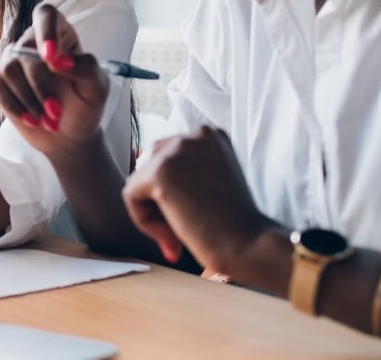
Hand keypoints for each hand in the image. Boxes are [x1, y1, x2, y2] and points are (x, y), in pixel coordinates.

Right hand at [0, 3, 111, 157]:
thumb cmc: (85, 105)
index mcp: (61, 34)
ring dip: (29, 99)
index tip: (50, 57)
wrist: (68, 135)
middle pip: (26, 49)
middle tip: (56, 112)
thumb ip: (85, 68)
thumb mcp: (97, 88)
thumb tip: (57, 60)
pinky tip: (31, 119)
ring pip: (9, 68)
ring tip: (48, 120)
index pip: (46, 15)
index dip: (46, 30)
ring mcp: (13, 60)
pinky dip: (14, 105)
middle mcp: (34, 42)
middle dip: (40, 85)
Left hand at [122, 126, 278, 273]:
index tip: (194, 214)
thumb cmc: (233, 224)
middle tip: (184, 227)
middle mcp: (196, 134)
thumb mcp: (209, 182)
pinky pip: (130, 196)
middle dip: (159, 199)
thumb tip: (135, 170)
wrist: (250, 246)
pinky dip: (144, 221)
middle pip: (149, 165)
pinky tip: (171, 236)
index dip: (173, 191)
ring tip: (178, 234)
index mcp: (211, 135)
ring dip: (153, 212)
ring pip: (138, 182)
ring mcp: (178, 149)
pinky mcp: (160, 171)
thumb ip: (183, 171)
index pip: (166, 156)